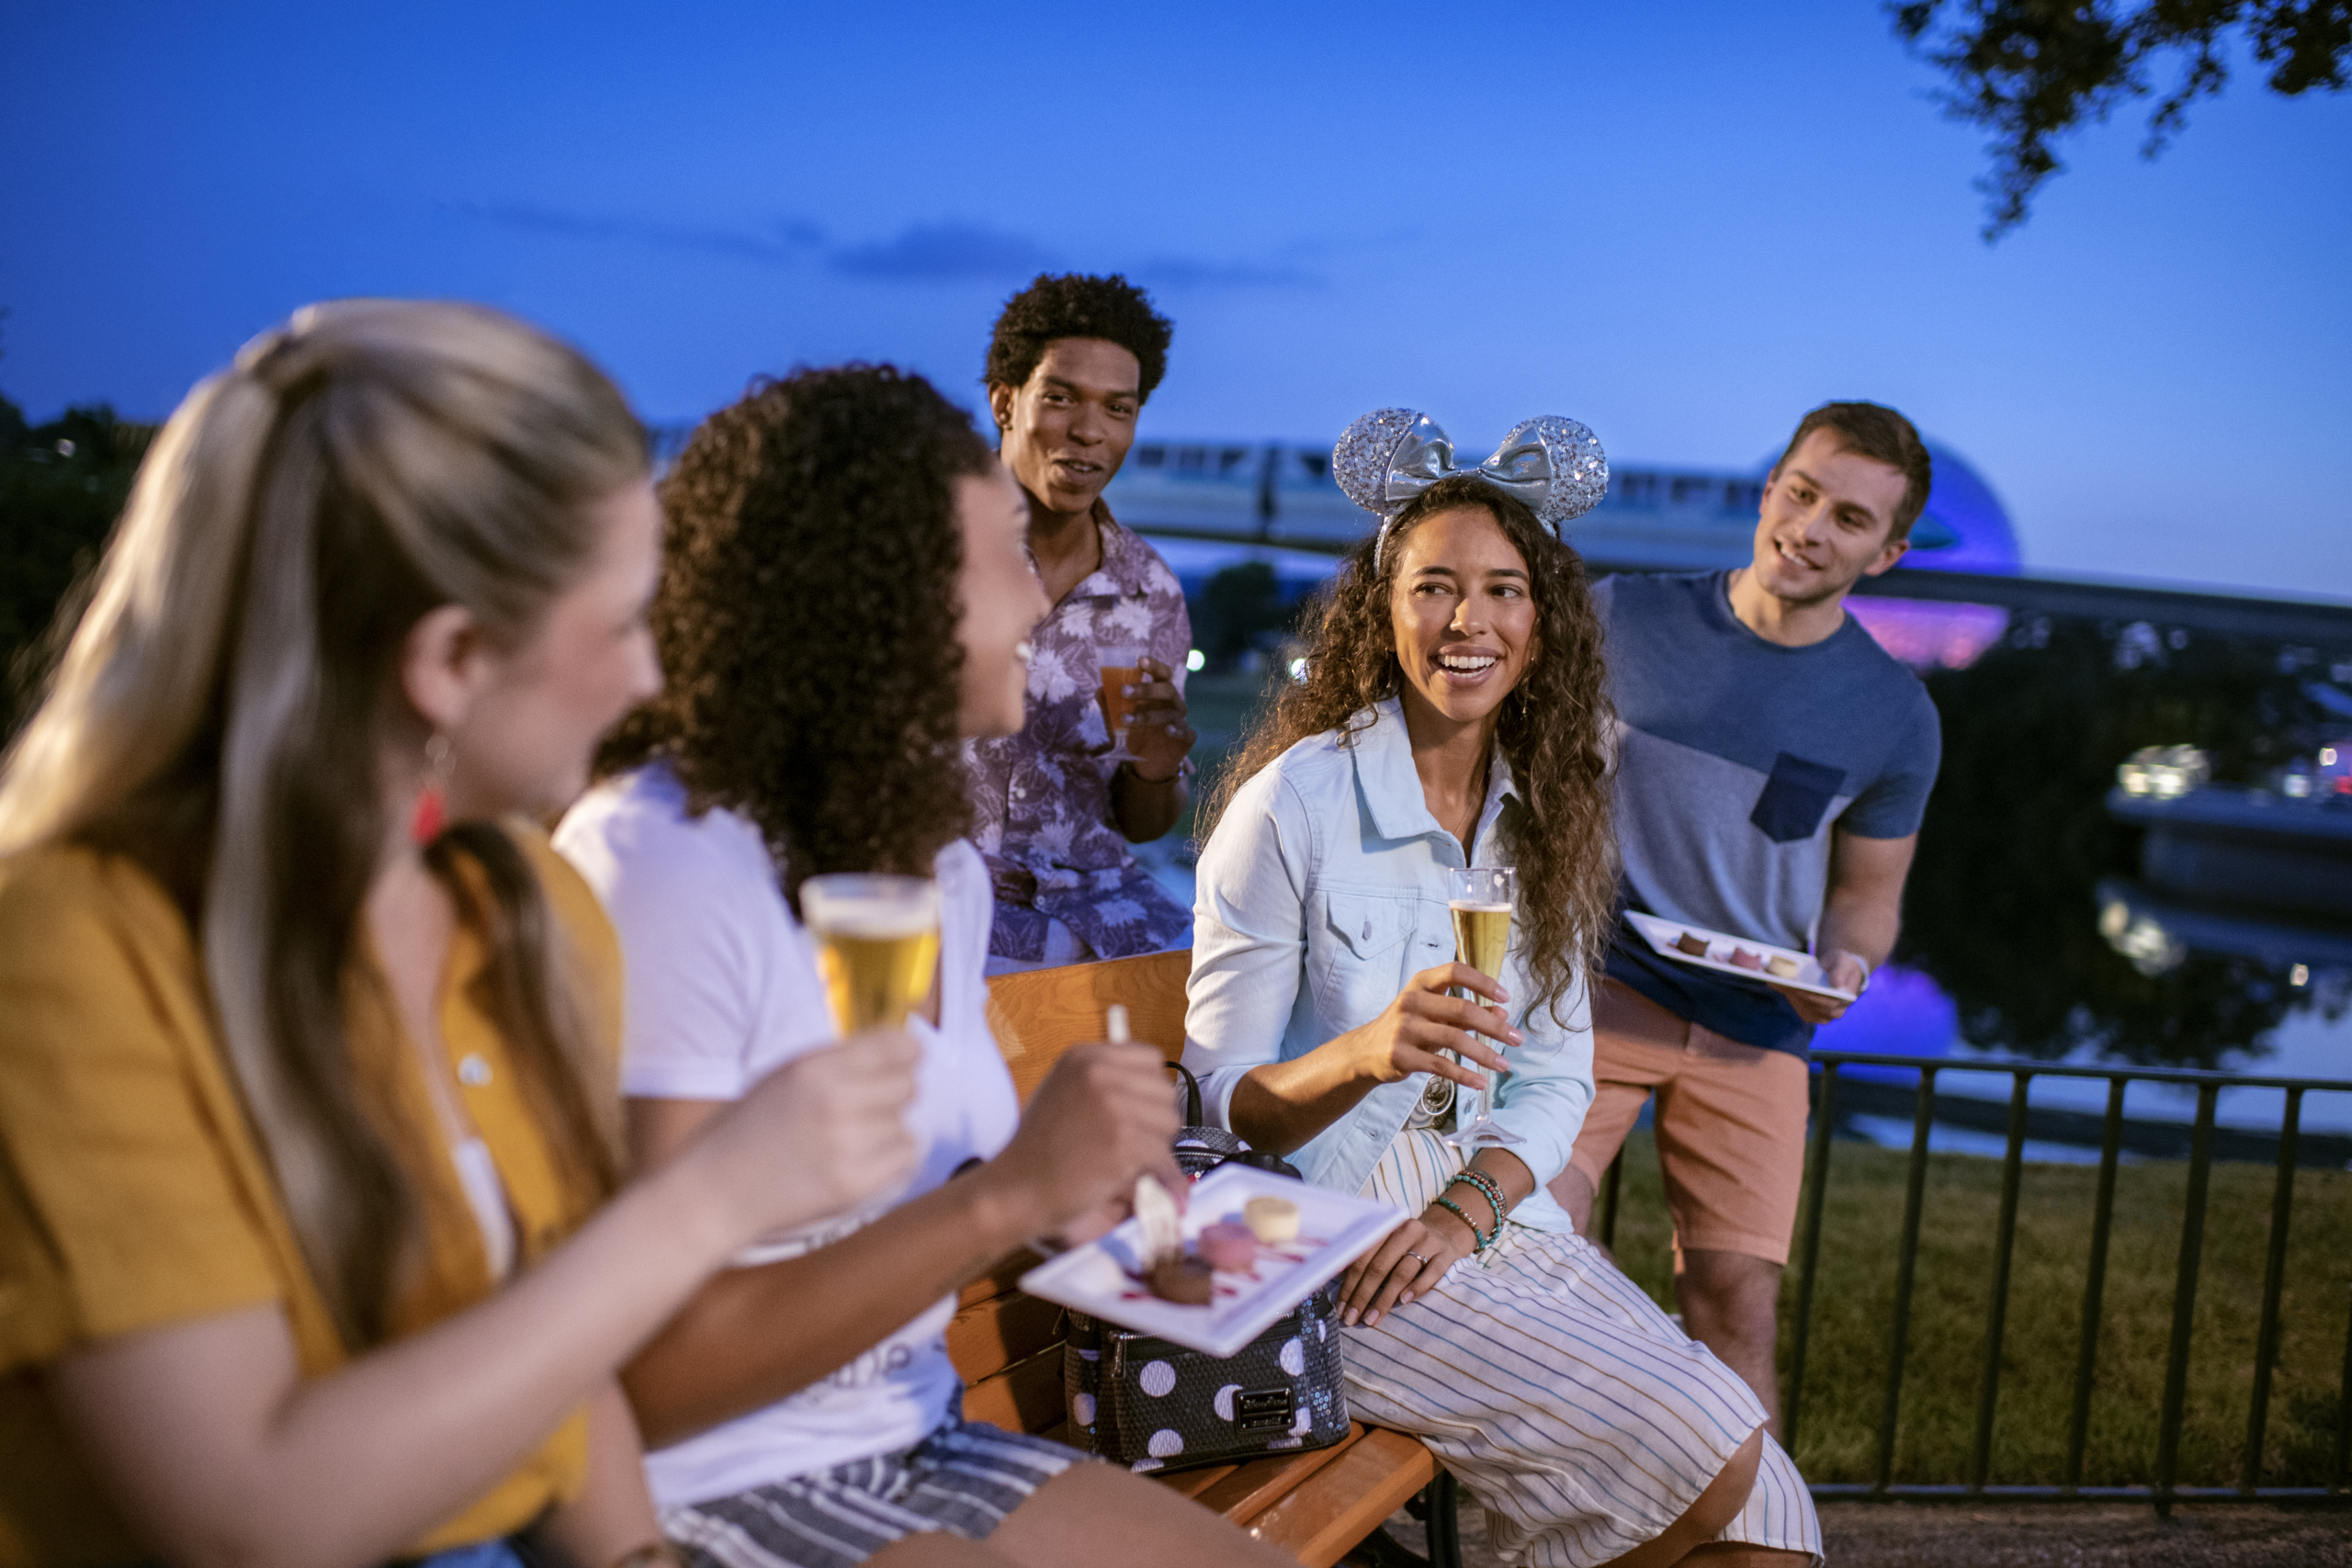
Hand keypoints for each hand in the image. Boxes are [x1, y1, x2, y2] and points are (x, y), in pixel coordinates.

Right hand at [677, 1029, 922, 1247]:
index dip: (907, 1053)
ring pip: (907, 1125)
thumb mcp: (784, 1075)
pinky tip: (859, 1160)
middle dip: (892, 1094)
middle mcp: (835, 1102)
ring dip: (886, 1131)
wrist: (715, 1192)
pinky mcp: (854, 1184)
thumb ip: (839, 1061)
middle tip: (862, 1108)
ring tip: (847, 1140)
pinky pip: (905, 1159)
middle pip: (908, 1086)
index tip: (904, 1060)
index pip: (897, 1047)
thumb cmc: (748, 1129)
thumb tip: (902, 1049)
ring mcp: (847, 1145)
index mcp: (814, 1068)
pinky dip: (890, 1160)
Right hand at [983, 1041, 1185, 1247]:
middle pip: (1164, 1090)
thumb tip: (1157, 1094)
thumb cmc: (1038, 1147)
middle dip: (1156, 1120)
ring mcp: (1111, 1104)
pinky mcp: (1122, 1139)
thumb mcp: (1064, 1092)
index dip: (1149, 1089)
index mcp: (1084, 1056)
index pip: (1149, 1058)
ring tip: (1130, 1160)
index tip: (1141, 1111)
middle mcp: (1098, 1072)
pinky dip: (1163, 1176)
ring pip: (1168, 1122)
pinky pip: (1163, 1156)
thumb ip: (1105, 1083)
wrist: (1017, 1187)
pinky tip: (1152, 1185)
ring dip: (1157, 1146)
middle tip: (1136, 1143)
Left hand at [1119, 655, 1195, 780]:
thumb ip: (1109, 705)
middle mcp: (1173, 703)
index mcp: (1160, 693)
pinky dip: (1177, 730)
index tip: (1139, 660)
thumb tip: (1100, 690)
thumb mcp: (1118, 720)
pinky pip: (1185, 731)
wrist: (1145, 764)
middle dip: (1146, 689)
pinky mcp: (1186, 738)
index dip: (1153, 665)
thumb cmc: (1136, 734)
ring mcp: (1180, 720)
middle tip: (1124, 691)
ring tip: (1126, 720)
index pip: (1162, 673)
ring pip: (1170, 712)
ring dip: (1147, 715)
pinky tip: (1167, 730)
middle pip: (1167, 689)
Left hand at [1337, 1203, 1477, 1327]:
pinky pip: (1432, 1272)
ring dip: (1385, 1299)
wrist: (1447, 1233)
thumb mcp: (1387, 1244)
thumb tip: (1336, 1276)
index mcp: (1386, 1227)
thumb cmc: (1407, 1245)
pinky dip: (1418, 1287)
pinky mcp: (1447, 1255)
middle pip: (1379, 1266)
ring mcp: (1429, 1242)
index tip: (1341, 1308)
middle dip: (1363, 1295)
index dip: (1349, 1284)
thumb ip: (1365, 1257)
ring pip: (1402, 1272)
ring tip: (1372, 1318)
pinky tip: (1404, 1302)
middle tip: (1352, 1318)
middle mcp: (1407, 1231)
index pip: (1362, 1257)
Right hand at [1344, 963, 1522, 1092]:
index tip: (1505, 997)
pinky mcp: (1401, 1055)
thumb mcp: (1434, 1013)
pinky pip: (1440, 1065)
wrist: (1365, 1051)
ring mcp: (1404, 1028)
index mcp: (1421, 984)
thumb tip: (1503, 1013)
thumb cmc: (1407, 1027)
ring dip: (1484, 1054)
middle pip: (1461, 1009)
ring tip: (1505, 1065)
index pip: (1455, 972)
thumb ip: (1466, 1011)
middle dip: (1494, 1026)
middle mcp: (1411, 1001)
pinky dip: (1464, 1075)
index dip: (1482, 982)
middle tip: (1517, 1039)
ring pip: (1454, 1039)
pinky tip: (1481, 1082)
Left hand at [1772, 949, 1865, 1023]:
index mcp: (1845, 1000)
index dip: (1810, 995)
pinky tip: (1776, 984)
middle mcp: (1834, 1012)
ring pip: (1802, 1007)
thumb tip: (1835, 984)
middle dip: (1794, 993)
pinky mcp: (1810, 1014)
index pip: (1827, 1002)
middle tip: (1779, 981)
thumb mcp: (1843, 962)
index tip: (1796, 987)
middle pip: (1811, 1005)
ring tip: (1775, 981)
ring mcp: (1821, 1015)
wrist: (1837, 970)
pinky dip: (1787, 995)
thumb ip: (1840, 972)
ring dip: (1788, 995)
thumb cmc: (1841, 965)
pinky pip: (1797, 1006)